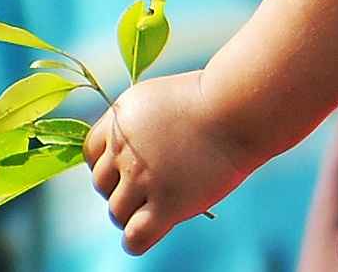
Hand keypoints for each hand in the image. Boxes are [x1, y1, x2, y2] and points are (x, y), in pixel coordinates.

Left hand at [85, 71, 258, 254]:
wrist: (244, 107)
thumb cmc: (219, 99)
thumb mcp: (166, 99)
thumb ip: (142, 126)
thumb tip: (129, 158)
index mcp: (121, 117)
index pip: (92, 154)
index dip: (112, 163)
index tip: (136, 165)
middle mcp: (124, 149)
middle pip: (102, 186)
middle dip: (125, 188)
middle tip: (158, 182)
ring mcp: (143, 178)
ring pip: (117, 213)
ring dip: (136, 212)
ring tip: (166, 200)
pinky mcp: (166, 204)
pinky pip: (134, 238)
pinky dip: (138, 238)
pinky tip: (157, 226)